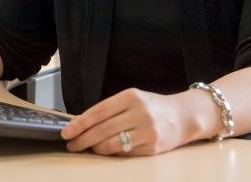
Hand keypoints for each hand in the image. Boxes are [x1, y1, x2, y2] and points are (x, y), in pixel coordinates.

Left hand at [60, 88, 193, 155]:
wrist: (183, 116)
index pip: (99, 111)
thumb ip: (110, 109)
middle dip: (83, 139)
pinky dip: (113, 152)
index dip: (80, 123)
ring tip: (89, 148)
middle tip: (72, 144)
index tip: (67, 132)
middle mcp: (140, 113)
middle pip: (103, 130)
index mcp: (131, 97)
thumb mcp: (132, 99)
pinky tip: (107, 149)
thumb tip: (82, 124)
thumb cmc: (152, 107)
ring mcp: (147, 131)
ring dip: (96, 148)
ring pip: (112, 144)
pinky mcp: (153, 148)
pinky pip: (125, 153)